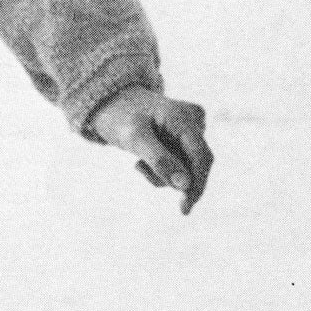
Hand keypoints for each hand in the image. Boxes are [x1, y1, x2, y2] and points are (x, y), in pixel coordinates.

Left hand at [88, 86, 212, 214]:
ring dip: (164, 174)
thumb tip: (184, 186)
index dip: (196, 185)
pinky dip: (164, 169)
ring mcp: (191, 129)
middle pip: (197, 164)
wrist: (110, 101)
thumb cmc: (119, 115)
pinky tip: (144, 160)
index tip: (184, 209)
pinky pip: (182, 164)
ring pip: (188, 168)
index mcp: (182, 116)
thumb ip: (158, 159)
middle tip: (141, 169)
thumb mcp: (133, 137)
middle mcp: (193, 120)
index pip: (201, 156)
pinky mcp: (185, 139)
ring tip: (139, 162)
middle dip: (172, 177)